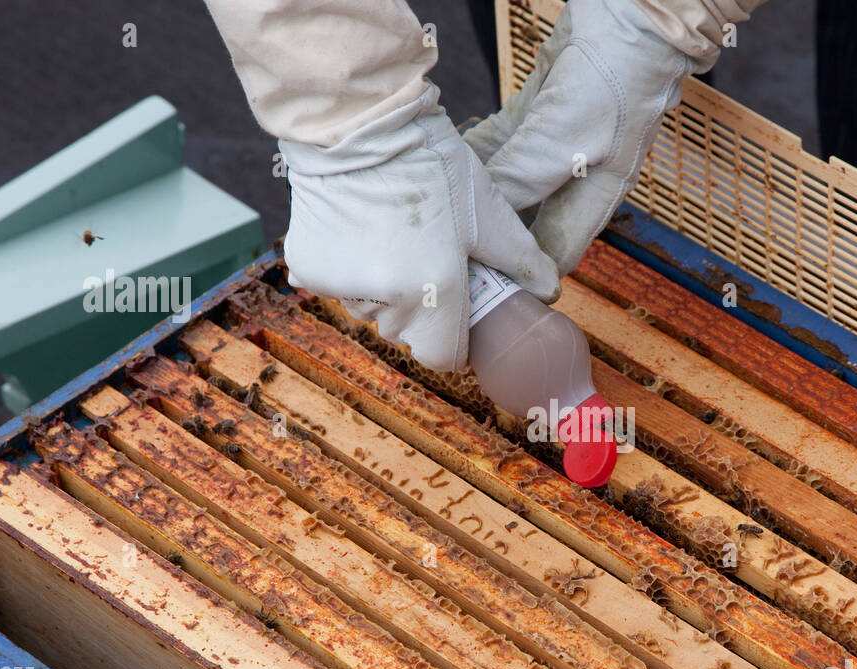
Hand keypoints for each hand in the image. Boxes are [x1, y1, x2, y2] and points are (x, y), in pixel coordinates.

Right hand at [279, 83, 559, 372]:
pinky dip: (351, 270)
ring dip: (386, 289)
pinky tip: (362, 232)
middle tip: (430, 262)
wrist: (356, 124)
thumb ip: (520, 259)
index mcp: (434, 293)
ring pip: (372, 310)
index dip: (455, 341)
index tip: (459, 316)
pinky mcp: (308, 269)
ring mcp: (342, 287)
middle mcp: (385, 301)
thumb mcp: (488, 212)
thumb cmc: (429, 165)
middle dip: (423, 309)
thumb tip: (548, 288)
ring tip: (396, 240)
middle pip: (408, 332)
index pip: (443, 356)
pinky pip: (339, 287)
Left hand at [464, 0, 706, 274]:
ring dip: (478, 194)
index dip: (524, 272)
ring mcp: (557, 143)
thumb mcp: (563, 144)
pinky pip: (500, 143)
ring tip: (440, 210)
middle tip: (448, 248)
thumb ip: (521, 182)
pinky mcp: (539, 111)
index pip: (555, 252)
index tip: (482, 282)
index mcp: (596, 198)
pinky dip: (476, 153)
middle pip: (527, 222)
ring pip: (509, 182)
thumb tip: (482, 218)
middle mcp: (577, 177)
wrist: (632, 16)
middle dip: (492, 235)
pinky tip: (447, 161)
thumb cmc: (614, 86)